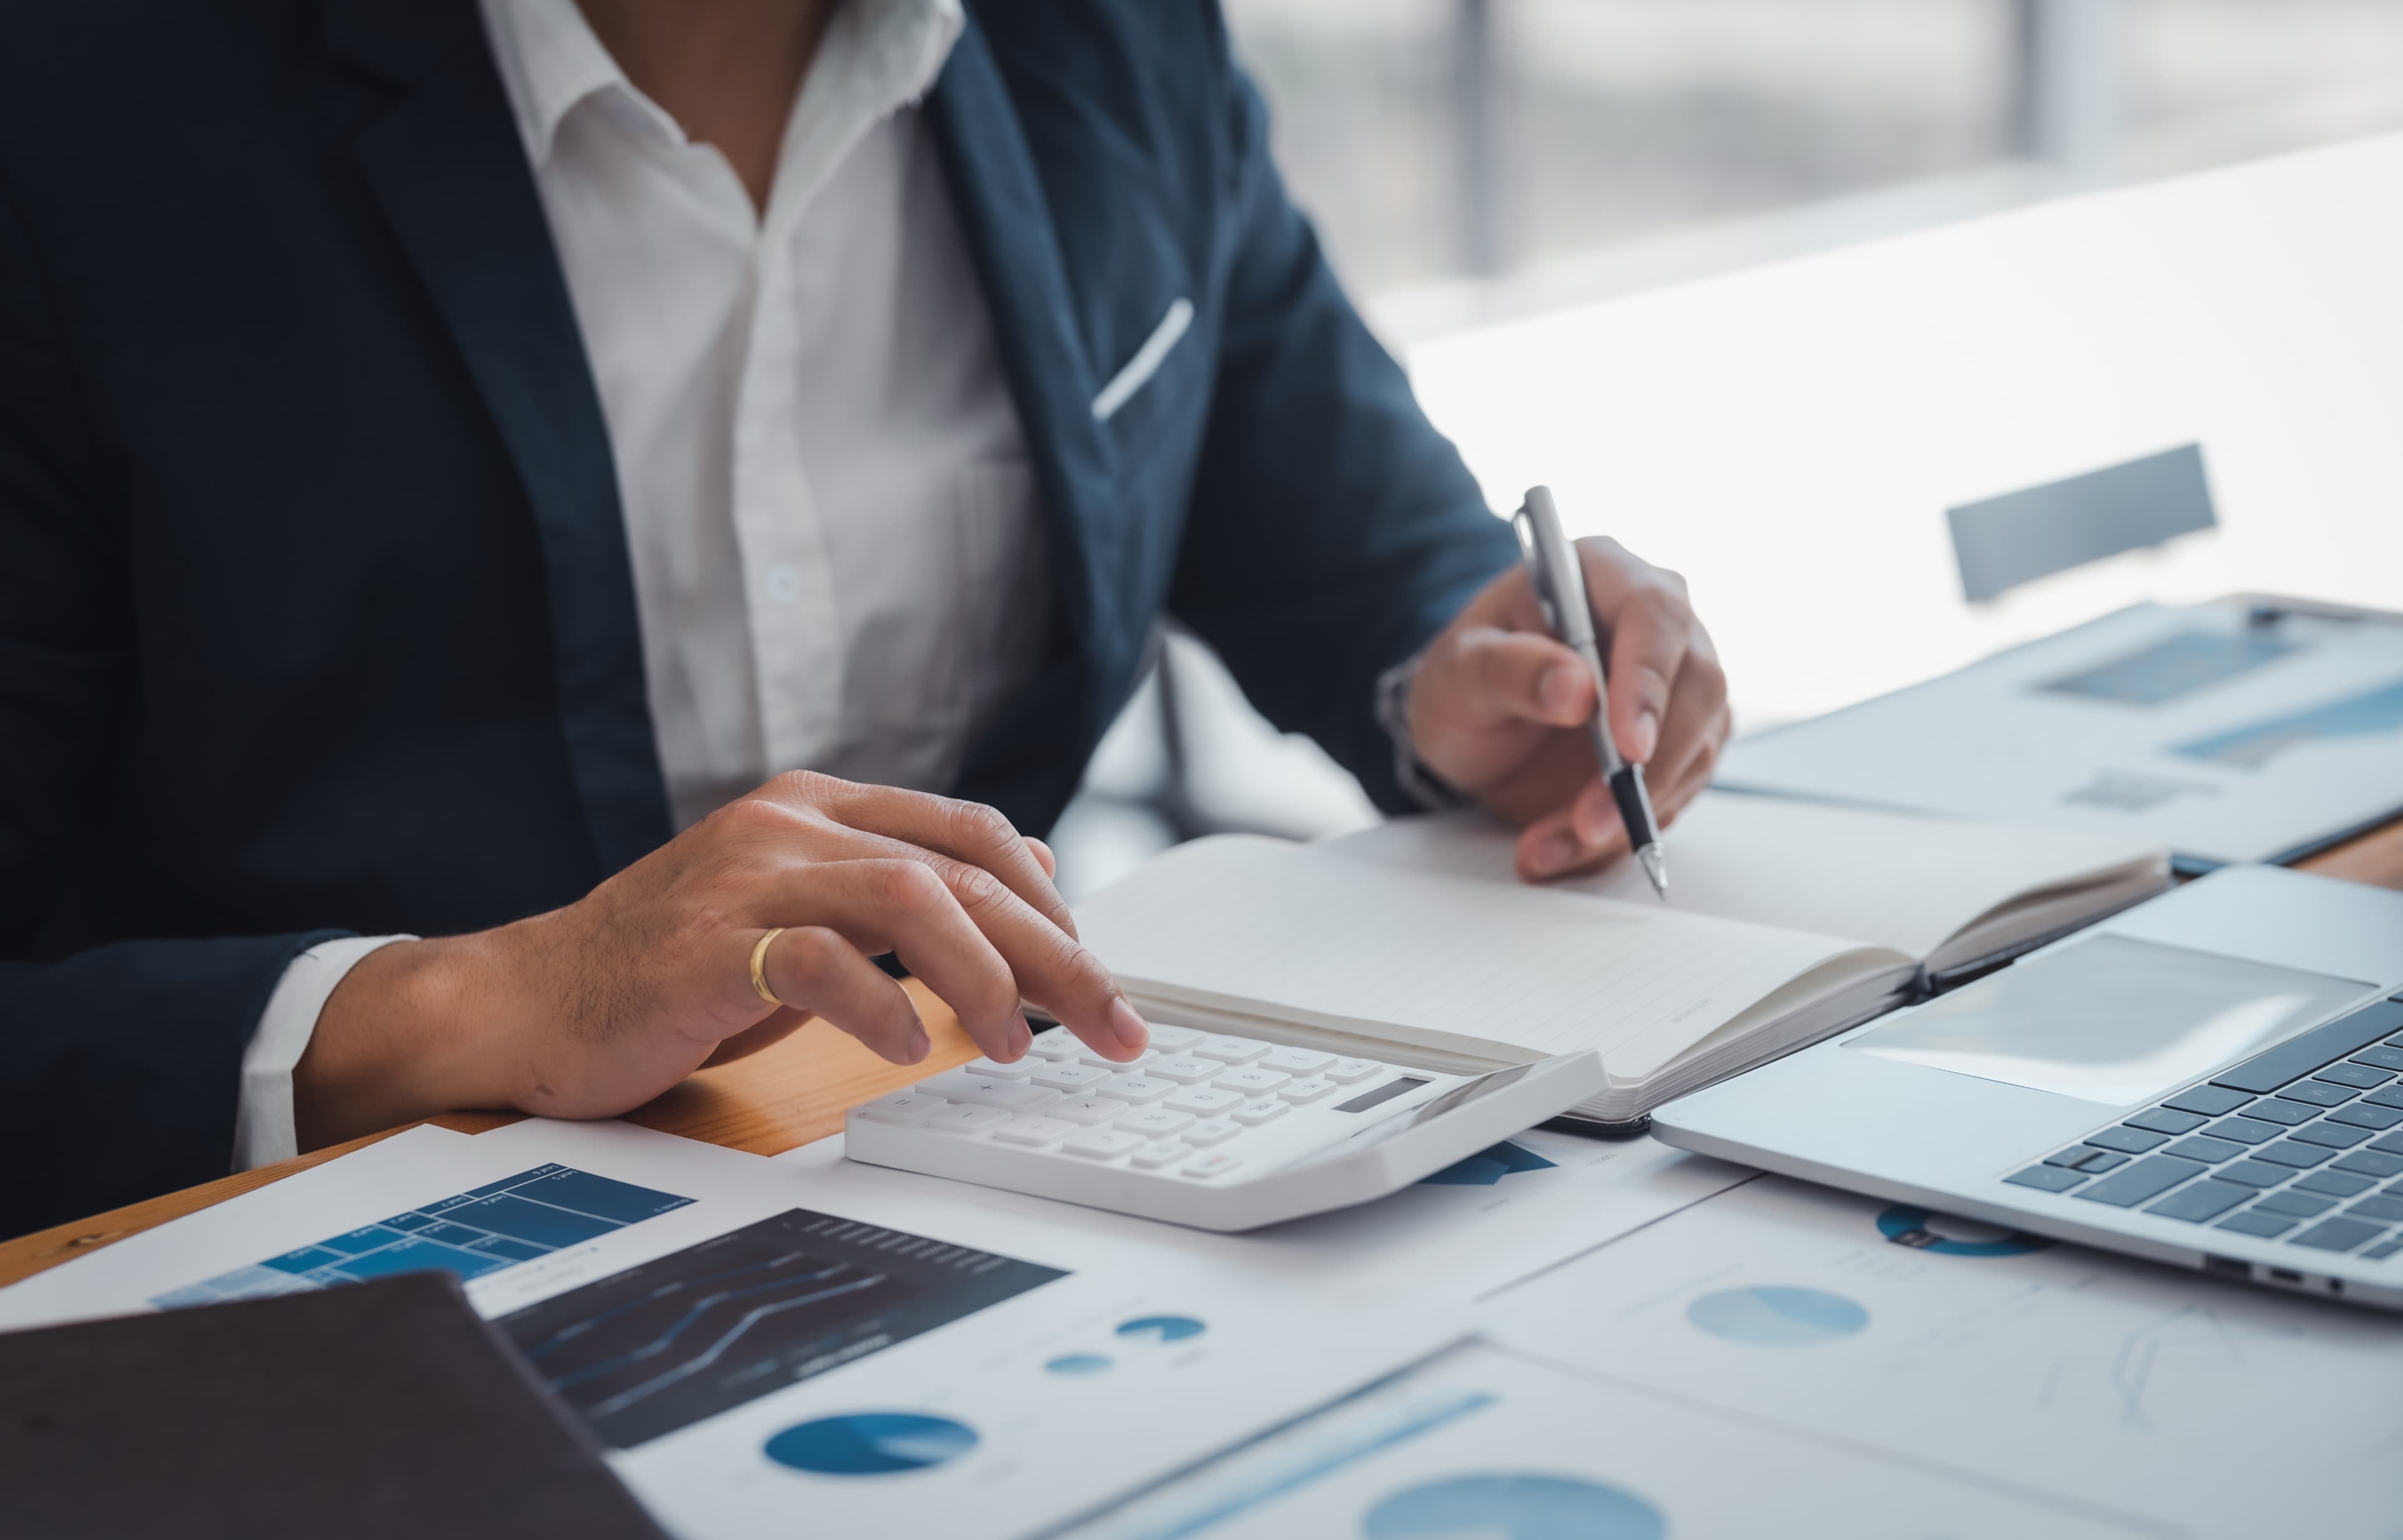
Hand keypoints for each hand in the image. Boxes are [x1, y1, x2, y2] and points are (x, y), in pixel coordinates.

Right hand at [293, 773, 1147, 1147]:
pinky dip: (880, 1005)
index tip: (1100, 973)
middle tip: (1115, 1025)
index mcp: (819, 809)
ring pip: (909, 898)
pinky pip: (818, 960)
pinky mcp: (702, 946)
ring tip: (1019, 1043)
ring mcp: (744, 878)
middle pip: (963, 869)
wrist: (525, 1001)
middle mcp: (789, 825)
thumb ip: (899, 891)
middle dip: (1057, 951)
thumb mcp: (802, 914)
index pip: (970, 833)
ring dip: (987, 975)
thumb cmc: (671, 969)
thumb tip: (1032, 878)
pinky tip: (910, 1047)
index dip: (1050, 900)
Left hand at [1406, 535, 1728, 880]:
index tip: (1627, 748)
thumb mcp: (1457, 672)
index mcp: (1603, 573)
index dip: (1647, 682)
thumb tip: (1575, 689)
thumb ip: (1507, 670)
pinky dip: (1622, 834)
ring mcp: (1678, 682)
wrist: (1471, 724)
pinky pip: (1675, 793)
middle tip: (1588, 822)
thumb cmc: (1465, 678)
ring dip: (1627, 815)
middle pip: (1697, 687)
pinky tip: (1562, 847)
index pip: (1653, 616)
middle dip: (1648, 769)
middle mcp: (1657, 620)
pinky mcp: (1681, 740)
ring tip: (1547, 847)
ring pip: (1692, 752)